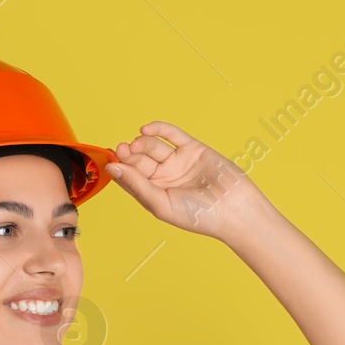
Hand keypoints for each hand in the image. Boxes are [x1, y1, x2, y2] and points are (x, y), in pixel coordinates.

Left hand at [106, 121, 271, 240]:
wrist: (233, 209)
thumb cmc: (198, 216)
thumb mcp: (161, 204)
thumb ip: (136, 185)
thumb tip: (112, 168)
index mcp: (154, 194)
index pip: (130, 177)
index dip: (120, 167)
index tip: (111, 159)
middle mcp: (164, 177)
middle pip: (139, 160)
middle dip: (129, 154)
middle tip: (123, 149)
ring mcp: (178, 162)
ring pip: (153, 146)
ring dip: (141, 143)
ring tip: (136, 144)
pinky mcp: (192, 149)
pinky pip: (172, 134)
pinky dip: (158, 128)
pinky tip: (145, 129)